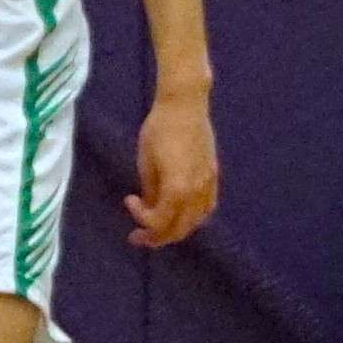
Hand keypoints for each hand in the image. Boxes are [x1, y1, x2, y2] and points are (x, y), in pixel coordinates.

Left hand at [126, 87, 216, 247]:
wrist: (185, 105)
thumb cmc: (159, 130)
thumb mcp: (146, 163)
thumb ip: (151, 192)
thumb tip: (152, 207)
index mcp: (177, 189)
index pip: (160, 222)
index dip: (141, 220)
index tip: (129, 201)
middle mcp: (197, 192)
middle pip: (179, 229)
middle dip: (157, 237)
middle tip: (139, 236)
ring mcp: (208, 184)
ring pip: (196, 221)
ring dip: (176, 229)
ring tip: (159, 227)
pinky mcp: (213, 175)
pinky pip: (207, 207)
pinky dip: (193, 217)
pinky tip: (182, 213)